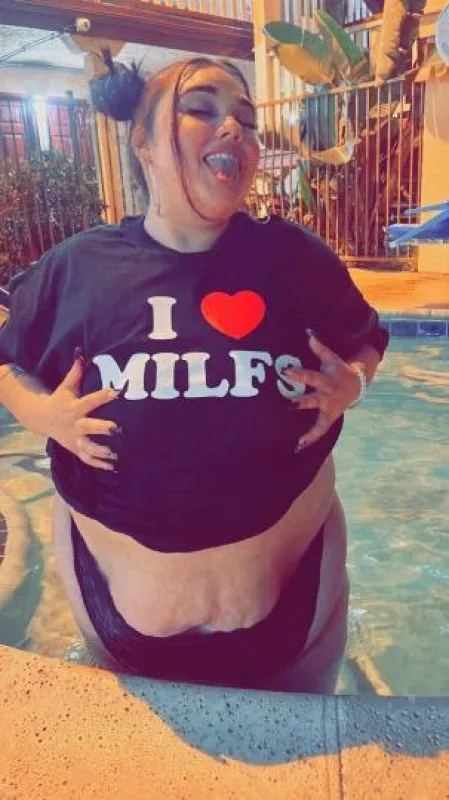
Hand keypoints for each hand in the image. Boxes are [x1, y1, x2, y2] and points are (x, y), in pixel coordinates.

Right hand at [41, 352, 121, 470]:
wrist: (42, 419)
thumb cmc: (60, 400)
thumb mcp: (66, 386)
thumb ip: (76, 372)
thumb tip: (81, 353)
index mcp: (74, 408)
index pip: (90, 401)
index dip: (103, 396)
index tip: (117, 392)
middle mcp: (75, 424)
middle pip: (89, 427)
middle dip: (103, 428)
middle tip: (118, 429)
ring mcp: (75, 439)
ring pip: (88, 447)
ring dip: (101, 451)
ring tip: (116, 454)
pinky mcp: (76, 449)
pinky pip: (87, 459)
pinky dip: (99, 465)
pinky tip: (114, 467)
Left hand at [284, 330, 362, 449]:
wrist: (357, 384)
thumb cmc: (338, 369)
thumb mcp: (331, 358)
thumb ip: (319, 347)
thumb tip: (308, 333)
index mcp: (327, 380)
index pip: (311, 376)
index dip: (298, 373)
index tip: (284, 372)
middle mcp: (328, 396)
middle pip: (313, 400)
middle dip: (300, 402)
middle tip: (286, 405)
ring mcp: (329, 409)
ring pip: (319, 421)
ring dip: (308, 431)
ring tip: (297, 441)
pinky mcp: (329, 418)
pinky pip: (320, 431)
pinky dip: (311, 439)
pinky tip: (298, 447)